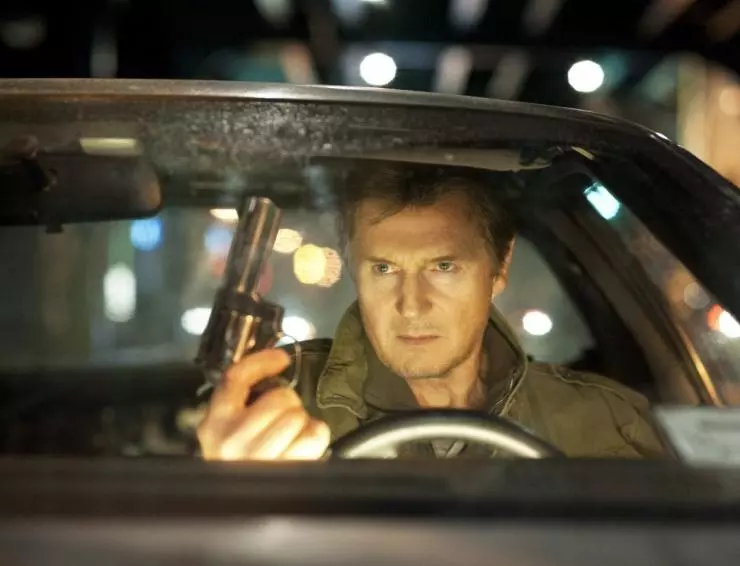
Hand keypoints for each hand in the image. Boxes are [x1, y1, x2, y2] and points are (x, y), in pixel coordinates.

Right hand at [197, 349, 330, 460]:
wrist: (238, 505)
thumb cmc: (241, 462)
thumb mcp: (229, 429)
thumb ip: (242, 402)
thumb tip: (273, 368)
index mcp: (215, 423)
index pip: (235, 378)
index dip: (262, 362)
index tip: (280, 358)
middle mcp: (231, 440)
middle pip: (279, 397)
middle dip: (288, 403)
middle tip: (283, 417)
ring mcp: (256, 457)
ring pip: (297, 415)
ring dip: (301, 421)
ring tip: (290, 434)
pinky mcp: (283, 471)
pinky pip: (313, 435)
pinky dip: (316, 435)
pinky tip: (303, 444)